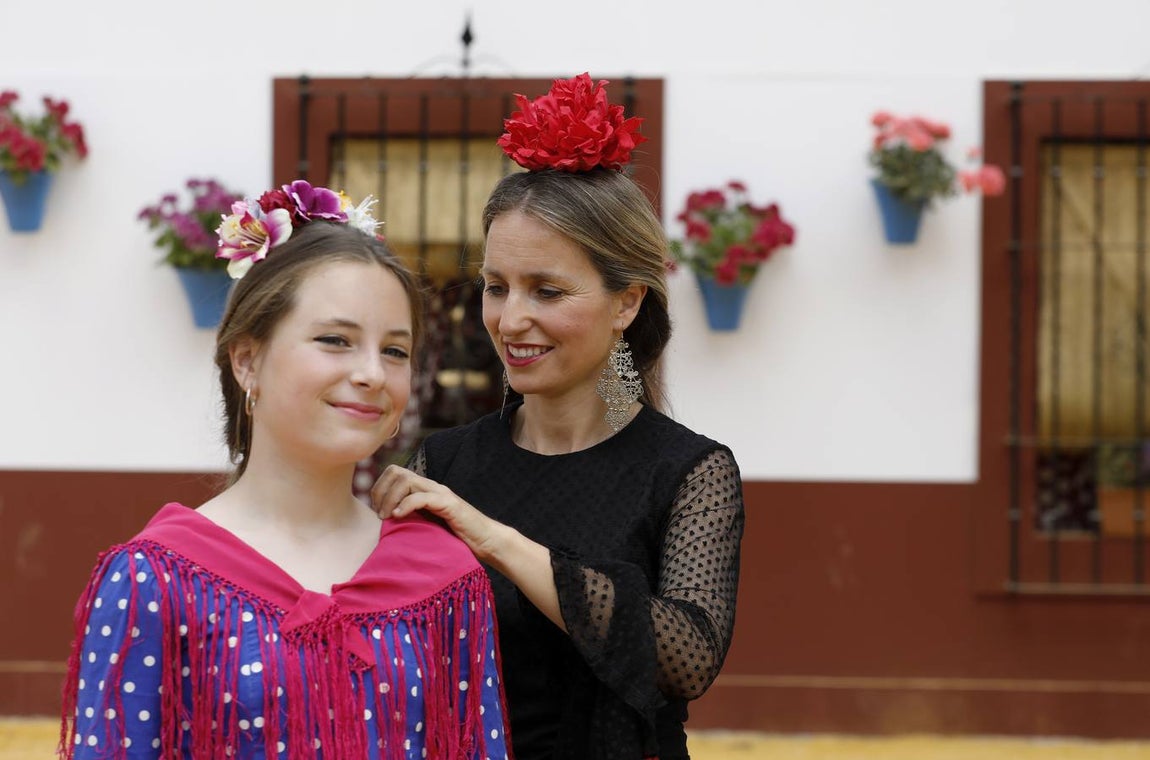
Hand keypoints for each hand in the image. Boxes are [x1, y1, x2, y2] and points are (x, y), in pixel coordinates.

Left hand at [370, 464, 502, 561]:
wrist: (486, 541)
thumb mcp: (426, 525)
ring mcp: (441, 493)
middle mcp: (431, 486)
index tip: (376, 510)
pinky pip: (422, 497)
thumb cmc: (456, 538)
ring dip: (390, 498)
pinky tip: (398, 517)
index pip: (394, 472)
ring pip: (406, 480)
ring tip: (387, 517)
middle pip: (397, 471)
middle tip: (379, 514)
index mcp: (424, 489)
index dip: (379, 488)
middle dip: (381, 490)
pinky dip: (406, 505)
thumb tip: (385, 522)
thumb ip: (410, 517)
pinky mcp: (449, 504)